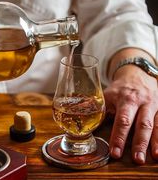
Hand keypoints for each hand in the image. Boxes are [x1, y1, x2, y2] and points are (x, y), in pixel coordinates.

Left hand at [105, 49, 157, 163]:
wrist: (138, 75)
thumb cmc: (119, 89)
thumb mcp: (107, 96)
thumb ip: (99, 110)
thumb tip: (83, 125)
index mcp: (125, 99)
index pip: (122, 120)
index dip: (118, 137)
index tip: (114, 152)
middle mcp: (142, 103)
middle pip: (142, 125)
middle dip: (139, 143)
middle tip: (136, 160)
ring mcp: (154, 106)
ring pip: (156, 125)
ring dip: (154, 143)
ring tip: (153, 158)